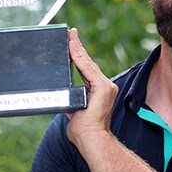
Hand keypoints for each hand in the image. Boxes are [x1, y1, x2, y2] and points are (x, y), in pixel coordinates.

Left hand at [65, 28, 117, 147]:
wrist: (90, 138)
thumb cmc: (83, 130)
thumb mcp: (76, 110)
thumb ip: (74, 100)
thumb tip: (65, 98)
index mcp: (99, 91)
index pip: (88, 69)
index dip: (80, 55)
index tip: (73, 43)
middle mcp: (105, 86)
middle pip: (88, 62)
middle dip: (78, 47)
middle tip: (71, 33)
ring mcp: (105, 86)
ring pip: (88, 63)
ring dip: (77, 49)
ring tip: (70, 36)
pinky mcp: (103, 88)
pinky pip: (87, 69)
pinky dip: (78, 58)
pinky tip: (71, 48)